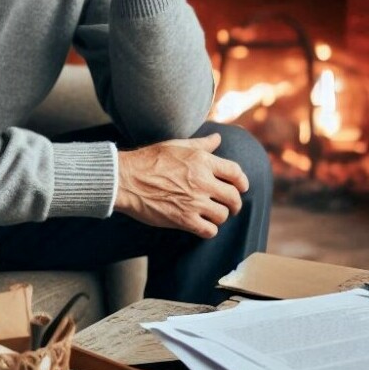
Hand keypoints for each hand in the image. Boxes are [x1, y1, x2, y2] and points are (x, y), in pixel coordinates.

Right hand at [115, 133, 249, 238]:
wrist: (126, 179)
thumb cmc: (148, 160)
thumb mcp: (176, 145)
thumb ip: (201, 144)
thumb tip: (218, 138)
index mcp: (202, 161)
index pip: (236, 172)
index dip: (242, 182)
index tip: (241, 187)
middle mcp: (202, 181)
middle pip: (233, 196)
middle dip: (235, 204)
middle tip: (230, 207)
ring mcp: (194, 201)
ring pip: (222, 215)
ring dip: (220, 216)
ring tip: (212, 215)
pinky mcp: (184, 219)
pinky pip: (209, 230)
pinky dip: (208, 230)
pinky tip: (202, 225)